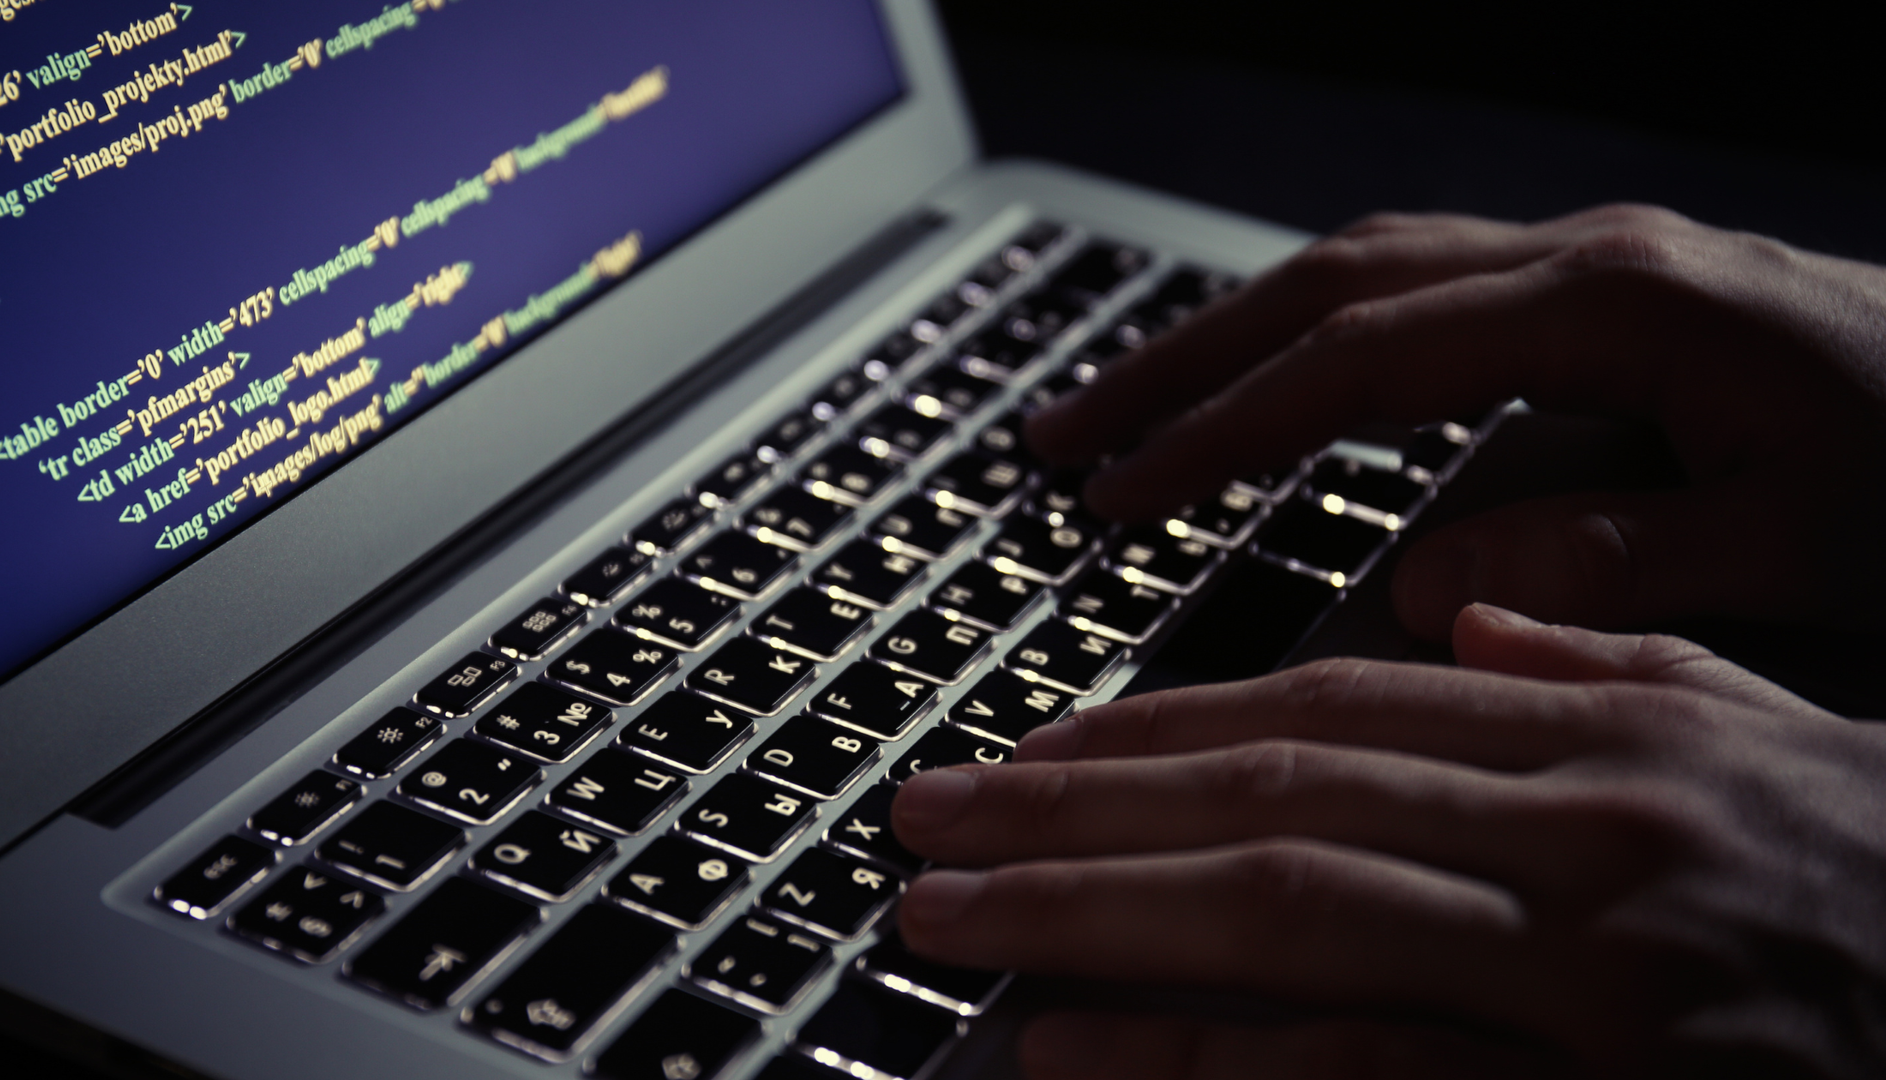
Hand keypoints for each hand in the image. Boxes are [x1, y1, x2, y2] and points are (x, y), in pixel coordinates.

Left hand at [892, 605, 1885, 1077]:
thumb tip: (1459, 620)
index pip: (1332, 709)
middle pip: (1274, 797)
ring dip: (1092, 913)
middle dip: (1076, 805)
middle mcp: (1591, 833)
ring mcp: (1599, 972)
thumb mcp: (1767, 746)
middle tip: (926, 818)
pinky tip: (1083, 1054)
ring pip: (1293, 912)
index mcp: (1611, 738)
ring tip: (948, 917)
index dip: (1160, 728)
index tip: (1034, 751)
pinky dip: (1210, 1061)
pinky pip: (1370, 1069)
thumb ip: (1608, 670)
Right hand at [1024, 206, 1885, 638]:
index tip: (1114, 495)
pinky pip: (1415, 296)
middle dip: (1178, 363)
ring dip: (1228, 343)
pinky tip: (1273, 394)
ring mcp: (1589, 268)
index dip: (1221, 428)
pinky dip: (1313, 343)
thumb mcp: (1818, 548)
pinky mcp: (1600, 297)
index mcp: (1621, 306)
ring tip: (1122, 416)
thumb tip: (1423, 585)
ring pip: (1358, 276)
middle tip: (1057, 438)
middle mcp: (1586, 261)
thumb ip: (1622, 569)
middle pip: (1326, 287)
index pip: (1361, 359)